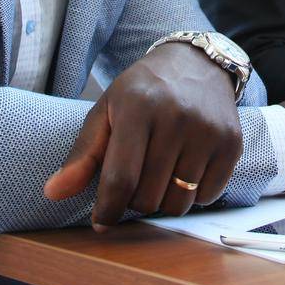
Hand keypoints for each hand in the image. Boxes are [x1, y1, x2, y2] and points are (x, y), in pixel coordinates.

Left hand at [44, 42, 242, 227]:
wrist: (196, 64)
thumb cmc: (144, 92)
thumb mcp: (106, 111)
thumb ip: (82, 155)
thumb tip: (53, 194)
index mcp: (138, 107)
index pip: (121, 179)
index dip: (107, 210)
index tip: (102, 221)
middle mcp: (177, 117)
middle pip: (149, 197)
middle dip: (135, 202)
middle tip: (135, 183)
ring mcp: (209, 130)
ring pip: (179, 203)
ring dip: (163, 201)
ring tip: (158, 177)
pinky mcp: (232, 142)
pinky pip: (208, 197)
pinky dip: (193, 195)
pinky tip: (184, 171)